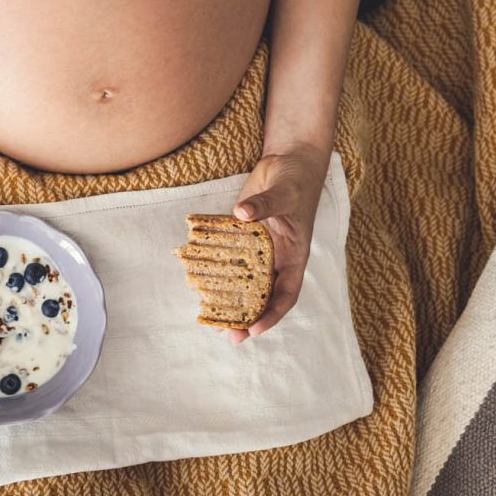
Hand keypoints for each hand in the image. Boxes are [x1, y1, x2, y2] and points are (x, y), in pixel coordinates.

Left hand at [224, 145, 328, 343]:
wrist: (288, 161)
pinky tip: (199, 282)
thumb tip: (243, 214)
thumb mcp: (285, 192)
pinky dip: (218, 271)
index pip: (285, 294)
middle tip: (227, 335)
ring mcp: (260, 250)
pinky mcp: (242, 237)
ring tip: (211, 319)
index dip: (271, 314)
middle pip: (262, 295)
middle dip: (246, 316)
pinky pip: (230, 258)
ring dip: (230, 300)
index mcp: (294, 256)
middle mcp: (277, 259)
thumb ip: (265, 204)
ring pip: (244, 281)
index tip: (253, 328)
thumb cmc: (295, 179)